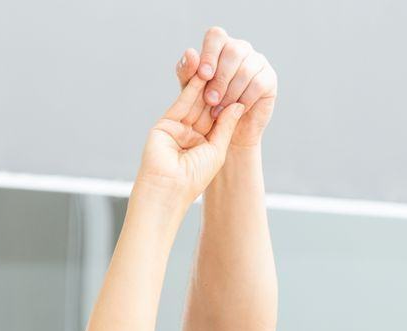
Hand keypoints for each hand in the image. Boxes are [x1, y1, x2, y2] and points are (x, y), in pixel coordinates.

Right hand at [136, 74, 246, 204]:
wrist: (168, 188)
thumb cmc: (194, 177)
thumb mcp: (217, 150)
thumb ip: (226, 126)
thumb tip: (238, 105)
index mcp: (205, 144)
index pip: (219, 119)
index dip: (229, 103)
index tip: (241, 85)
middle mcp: (191, 134)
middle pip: (207, 108)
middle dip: (217, 90)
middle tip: (228, 70)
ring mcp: (178, 128)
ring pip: (195, 103)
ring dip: (204, 85)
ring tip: (215, 66)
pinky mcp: (166, 123)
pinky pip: (182, 103)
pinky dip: (191, 89)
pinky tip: (201, 75)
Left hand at [175, 28, 276, 148]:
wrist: (227, 131)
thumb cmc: (207, 106)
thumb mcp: (191, 90)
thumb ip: (187, 71)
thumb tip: (190, 52)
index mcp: (220, 45)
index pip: (216, 36)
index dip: (209, 53)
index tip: (203, 76)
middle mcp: (240, 48)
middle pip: (233, 51)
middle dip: (220, 78)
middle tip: (210, 100)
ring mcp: (257, 61)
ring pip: (246, 69)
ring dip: (231, 92)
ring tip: (219, 111)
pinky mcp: (269, 78)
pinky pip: (258, 84)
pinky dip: (245, 99)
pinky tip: (236, 111)